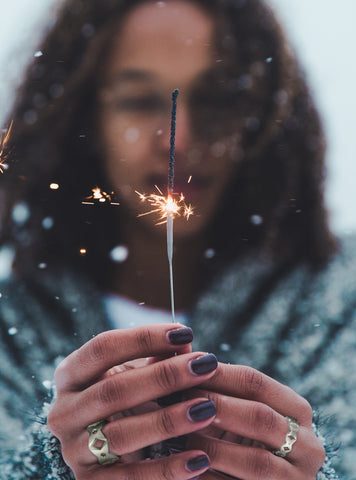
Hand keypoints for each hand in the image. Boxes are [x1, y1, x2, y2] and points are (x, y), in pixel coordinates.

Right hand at [47, 324, 217, 478]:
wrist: (103, 453)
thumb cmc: (126, 401)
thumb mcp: (133, 376)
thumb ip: (156, 359)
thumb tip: (184, 340)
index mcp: (70, 376)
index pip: (102, 348)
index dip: (143, 338)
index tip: (185, 331)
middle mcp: (63, 412)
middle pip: (113, 390)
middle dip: (164, 377)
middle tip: (205, 365)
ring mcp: (73, 451)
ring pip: (121, 435)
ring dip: (168, 421)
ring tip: (207, 409)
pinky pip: (130, 479)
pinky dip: (166, 470)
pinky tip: (200, 459)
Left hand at [185, 363, 324, 478]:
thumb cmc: (242, 440)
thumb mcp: (240, 412)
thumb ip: (218, 388)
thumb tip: (180, 354)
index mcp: (297, 410)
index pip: (257, 382)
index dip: (219, 375)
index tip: (186, 370)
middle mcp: (308, 444)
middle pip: (261, 416)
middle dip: (218, 406)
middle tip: (182, 400)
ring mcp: (299, 478)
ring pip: (257, 462)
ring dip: (214, 448)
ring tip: (181, 437)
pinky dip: (212, 479)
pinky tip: (188, 469)